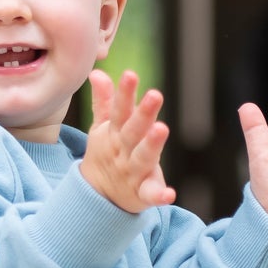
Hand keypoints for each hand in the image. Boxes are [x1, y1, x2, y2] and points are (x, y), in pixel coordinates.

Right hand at [80, 69, 176, 214]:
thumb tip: (98, 72)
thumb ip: (104, 102)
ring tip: (162, 129)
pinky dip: (159, 195)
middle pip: (133, 131)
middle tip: (155, 95)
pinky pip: (150, 194)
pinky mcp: (141, 194)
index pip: (119, 111)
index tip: (130, 75)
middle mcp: (123, 151)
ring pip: (142, 158)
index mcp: (115, 133)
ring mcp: (132, 172)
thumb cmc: (108, 154)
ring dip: (151, 144)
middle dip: (143, 113)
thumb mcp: (103, 129)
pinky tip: (169, 194)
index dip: (125, 93)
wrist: (98, 195)